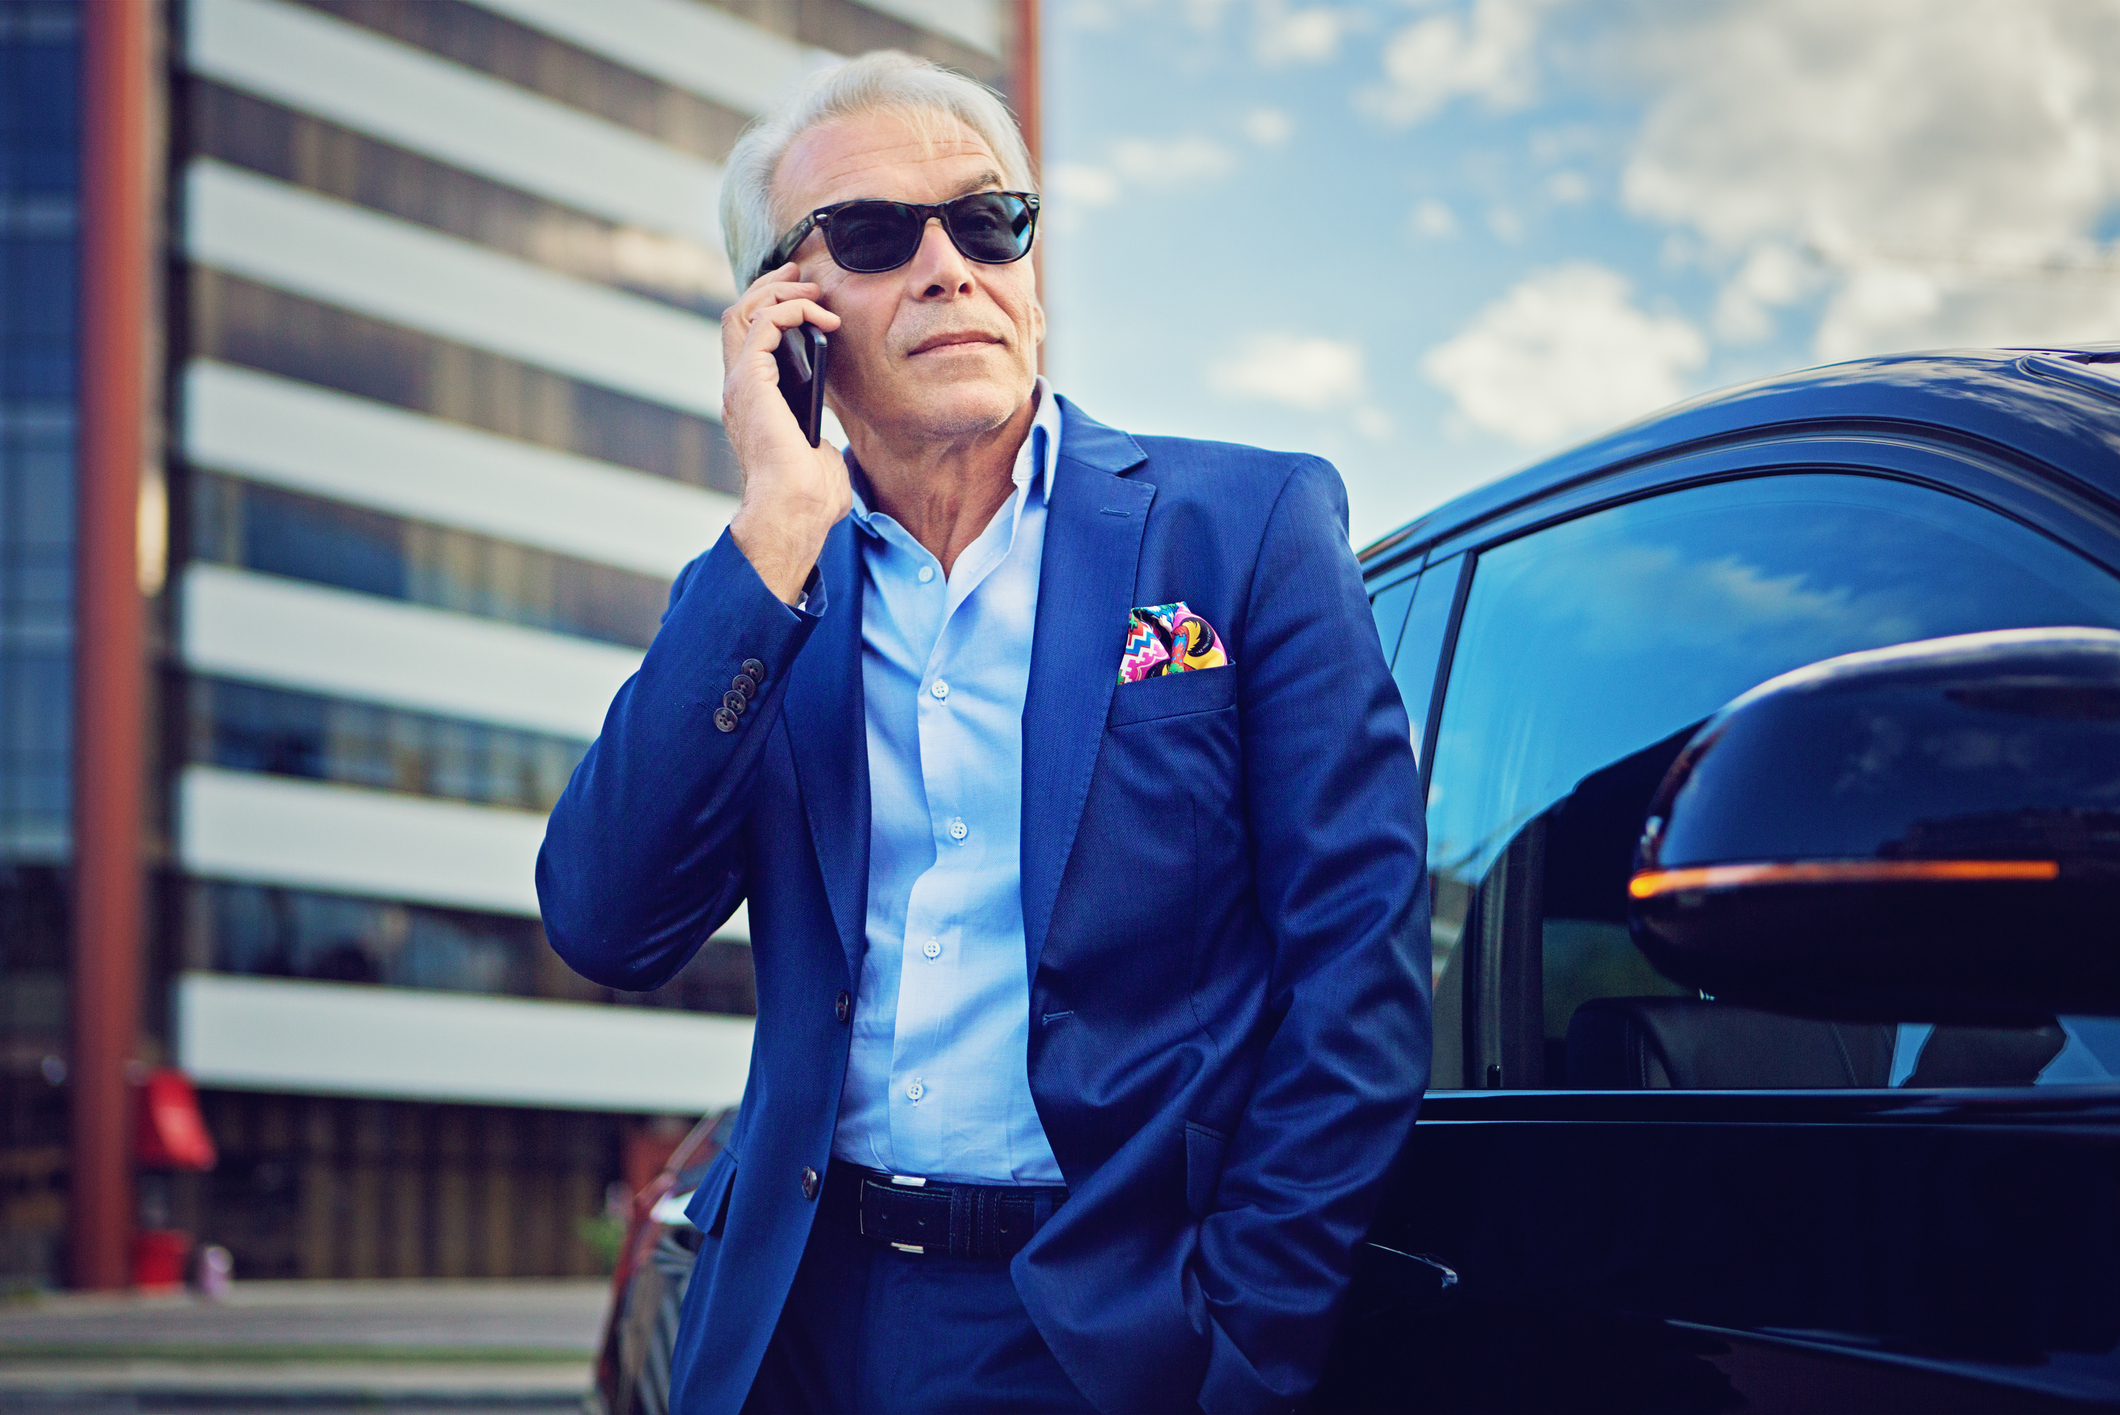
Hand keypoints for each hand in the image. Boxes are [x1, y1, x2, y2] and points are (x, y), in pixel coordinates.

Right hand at [721, 262, 849, 604]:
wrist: (794, 511)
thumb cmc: (809, 498)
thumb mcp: (816, 455)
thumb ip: (815, 439)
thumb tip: (824, 441)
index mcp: (752, 404)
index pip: (749, 342)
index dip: (772, 311)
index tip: (805, 298)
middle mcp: (739, 389)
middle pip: (739, 317)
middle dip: (770, 288)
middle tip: (801, 277)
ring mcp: (741, 383)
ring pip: (745, 311)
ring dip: (780, 293)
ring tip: (813, 292)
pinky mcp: (751, 379)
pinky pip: (765, 322)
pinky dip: (791, 310)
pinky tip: (820, 317)